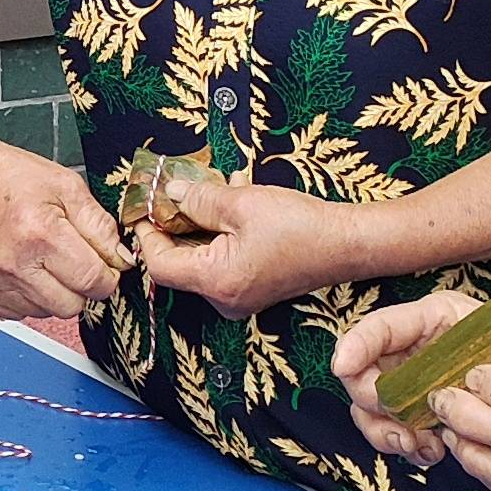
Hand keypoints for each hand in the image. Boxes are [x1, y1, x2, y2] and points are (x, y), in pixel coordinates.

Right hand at [0, 139, 126, 325]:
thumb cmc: (16, 180)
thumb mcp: (68, 187)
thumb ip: (101, 226)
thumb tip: (122, 261)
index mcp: (40, 233)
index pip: (92, 281)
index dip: (107, 276)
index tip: (104, 265)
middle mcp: (13, 263)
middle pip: (72, 306)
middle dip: (81, 288)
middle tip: (72, 261)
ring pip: (47, 312)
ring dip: (54, 292)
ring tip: (43, 260)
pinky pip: (20, 313)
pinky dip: (29, 296)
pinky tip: (24, 269)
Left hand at [134, 175, 374, 315]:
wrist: (347, 244)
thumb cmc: (302, 227)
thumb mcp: (242, 203)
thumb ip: (198, 199)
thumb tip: (169, 192)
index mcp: (216, 281)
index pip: (159, 264)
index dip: (146, 234)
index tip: (142, 206)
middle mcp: (223, 298)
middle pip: (176, 264)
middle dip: (171, 226)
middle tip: (169, 193)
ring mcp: (238, 296)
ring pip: (198, 260)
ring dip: (195, 226)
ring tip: (203, 192)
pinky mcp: (250, 288)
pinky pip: (218, 262)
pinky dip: (215, 235)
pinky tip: (225, 206)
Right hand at [331, 289, 477, 464]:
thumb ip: (468, 351)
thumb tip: (436, 386)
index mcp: (431, 319)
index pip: (377, 327)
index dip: (355, 346)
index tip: (344, 368)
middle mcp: (415, 349)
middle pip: (363, 373)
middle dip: (374, 406)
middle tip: (402, 429)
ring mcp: (416, 383)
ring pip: (372, 408)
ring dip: (388, 432)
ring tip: (419, 445)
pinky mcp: (423, 412)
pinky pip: (395, 431)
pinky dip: (407, 447)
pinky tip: (433, 451)